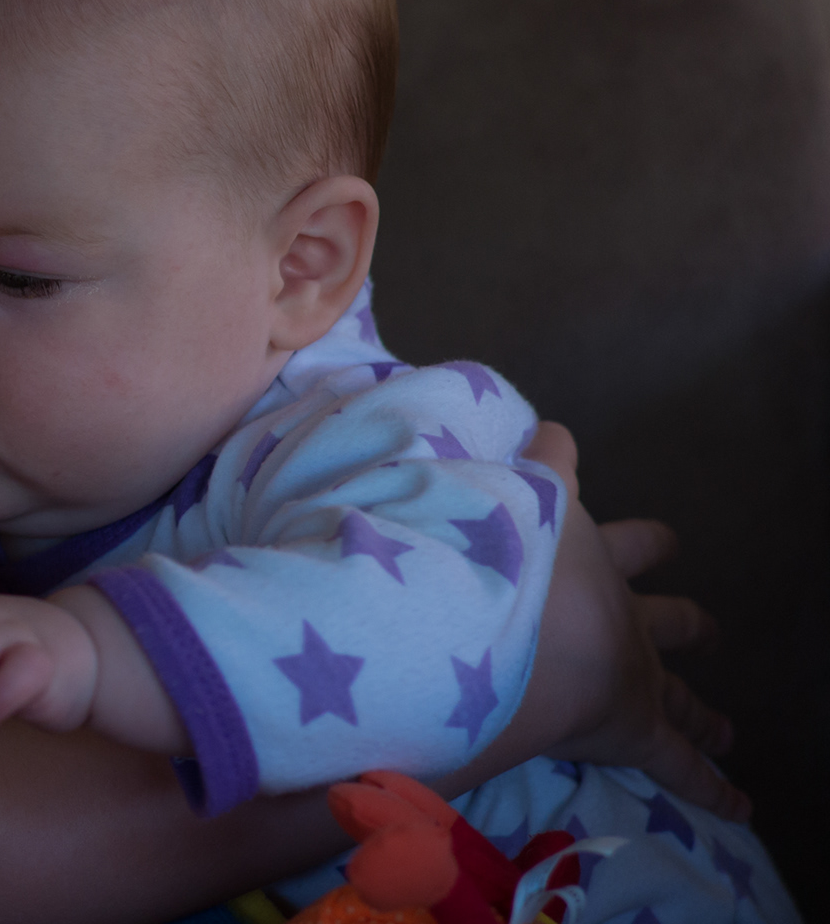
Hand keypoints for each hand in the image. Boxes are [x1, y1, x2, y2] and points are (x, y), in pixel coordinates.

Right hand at [510, 422, 750, 820]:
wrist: (506, 613)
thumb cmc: (498, 553)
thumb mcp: (507, 498)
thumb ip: (523, 470)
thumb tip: (544, 430)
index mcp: (590, 562)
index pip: (625, 541)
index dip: (643, 541)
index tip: (665, 543)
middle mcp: (622, 615)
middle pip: (669, 619)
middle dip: (687, 624)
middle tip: (706, 629)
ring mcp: (636, 674)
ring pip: (680, 697)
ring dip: (701, 712)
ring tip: (723, 728)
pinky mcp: (637, 729)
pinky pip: (681, 765)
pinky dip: (712, 787)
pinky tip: (739, 807)